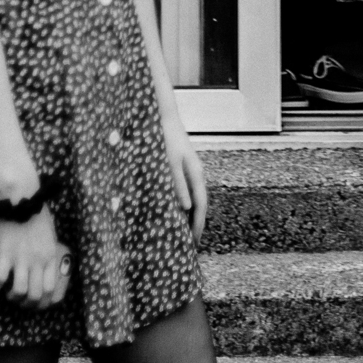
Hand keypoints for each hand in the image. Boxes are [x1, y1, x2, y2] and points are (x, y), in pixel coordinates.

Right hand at [0, 207, 69, 310]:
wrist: (22, 198)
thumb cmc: (36, 213)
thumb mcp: (49, 235)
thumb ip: (47, 253)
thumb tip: (43, 267)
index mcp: (50, 256)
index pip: (50, 289)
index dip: (43, 303)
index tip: (36, 305)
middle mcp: (38, 261)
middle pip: (35, 295)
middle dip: (27, 304)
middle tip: (20, 302)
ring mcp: (21, 259)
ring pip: (19, 292)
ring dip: (13, 298)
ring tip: (8, 295)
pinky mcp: (5, 254)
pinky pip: (0, 279)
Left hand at [163, 115, 209, 243]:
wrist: (162, 117)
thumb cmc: (165, 139)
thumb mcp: (170, 163)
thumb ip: (178, 185)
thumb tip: (186, 208)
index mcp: (196, 174)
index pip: (200, 206)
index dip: (198, 226)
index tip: (194, 244)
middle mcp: (196, 174)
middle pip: (199, 205)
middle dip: (196, 225)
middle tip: (190, 245)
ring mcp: (190, 171)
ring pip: (193, 199)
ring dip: (189, 217)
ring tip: (183, 234)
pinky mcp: (181, 168)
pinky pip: (185, 192)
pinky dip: (182, 206)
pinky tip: (174, 212)